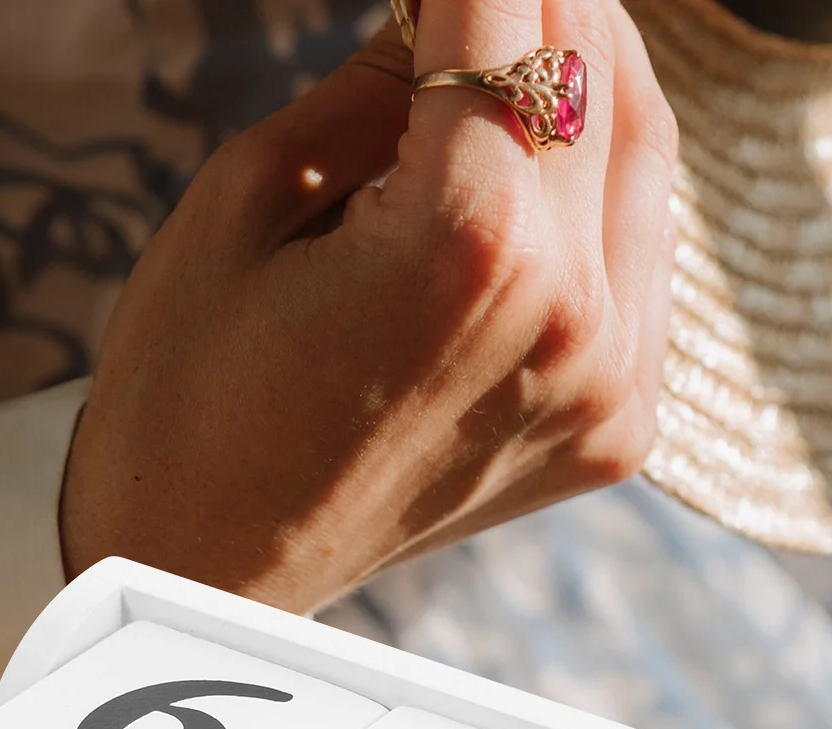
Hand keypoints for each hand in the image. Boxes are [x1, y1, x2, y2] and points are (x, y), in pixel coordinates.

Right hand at [60, 0, 677, 612]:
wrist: (205, 568)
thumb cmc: (186, 394)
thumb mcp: (246, 203)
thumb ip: (374, 83)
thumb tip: (449, 11)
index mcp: (467, 243)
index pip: (506, 8)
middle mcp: (569, 313)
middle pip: (598, 64)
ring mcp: (606, 384)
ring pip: (645, 153)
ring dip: (590, 64)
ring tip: (512, 31)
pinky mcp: (611, 430)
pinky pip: (643, 260)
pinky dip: (603, 181)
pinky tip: (540, 152)